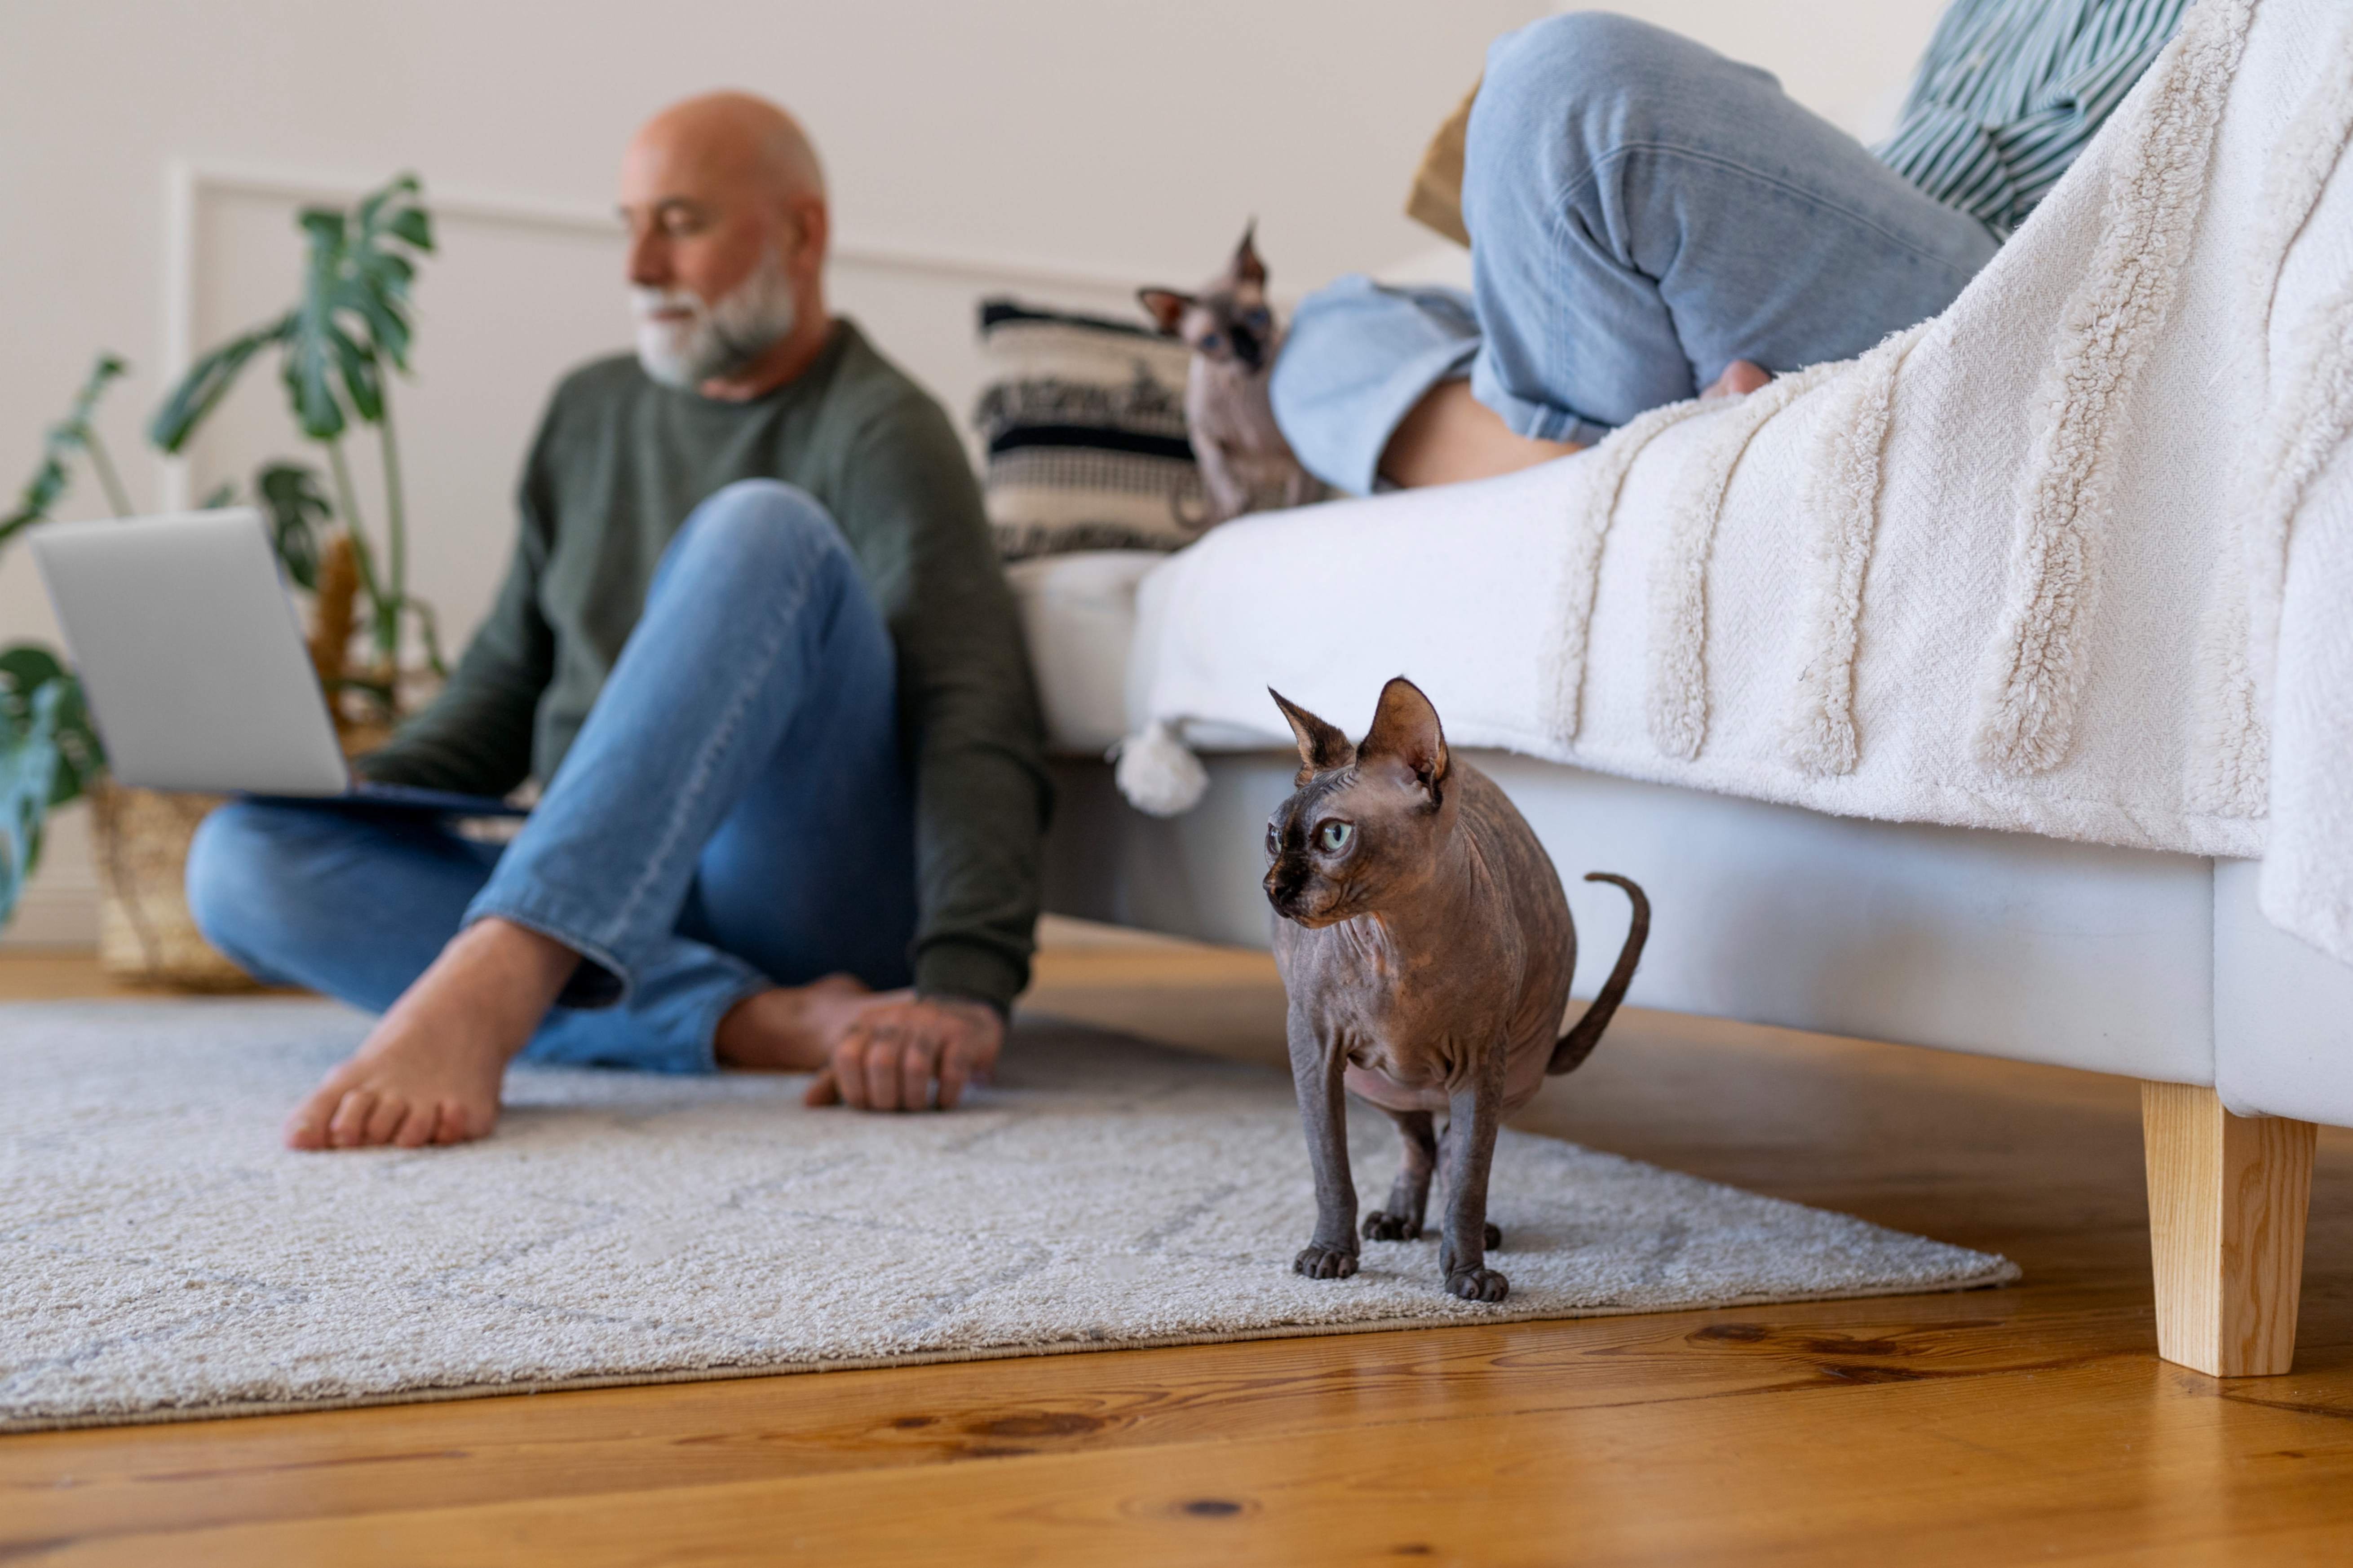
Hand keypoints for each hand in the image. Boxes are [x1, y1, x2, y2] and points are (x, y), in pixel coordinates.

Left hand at [804, 993, 1003, 1111]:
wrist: (965, 1019)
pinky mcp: (961, 1034)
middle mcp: (897, 1017)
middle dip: (886, 1099)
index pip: (846, 1055)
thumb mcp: (871, 1058)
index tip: (865, 1106)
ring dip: (915, 1099)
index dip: (852, 1089)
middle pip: (881, 1063)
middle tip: (895, 1111)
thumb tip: (809, 1103)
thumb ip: (839, 1079)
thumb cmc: (908, 1049)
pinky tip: (943, 1102)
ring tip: (919, 1108)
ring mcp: (931, 1022)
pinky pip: (951, 1069)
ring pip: (915, 1067)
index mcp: (867, 1023)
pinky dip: (945, 1094)